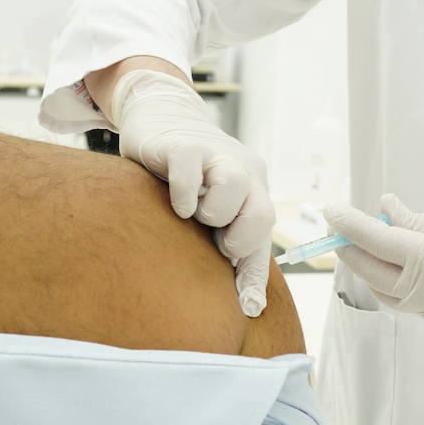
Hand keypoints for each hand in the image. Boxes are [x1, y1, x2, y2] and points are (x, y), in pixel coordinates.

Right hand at [111, 69, 274, 316]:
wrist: (159, 117)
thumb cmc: (186, 174)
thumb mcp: (210, 209)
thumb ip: (229, 246)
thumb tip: (248, 307)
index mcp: (255, 190)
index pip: (264, 237)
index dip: (255, 275)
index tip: (248, 307)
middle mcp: (244, 171)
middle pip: (263, 214)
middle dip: (236, 237)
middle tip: (210, 235)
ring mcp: (216, 154)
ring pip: (234, 188)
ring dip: (210, 212)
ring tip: (190, 212)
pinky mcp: (184, 144)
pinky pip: (190, 172)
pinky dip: (182, 194)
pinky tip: (174, 200)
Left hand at [323, 194, 423, 324]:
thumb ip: (411, 220)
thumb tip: (381, 209)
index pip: (376, 240)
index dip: (348, 224)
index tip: (329, 211)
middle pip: (370, 270)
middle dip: (350, 248)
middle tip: (338, 226)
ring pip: (381, 290)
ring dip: (367, 267)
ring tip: (364, 241)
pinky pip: (400, 300)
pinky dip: (387, 280)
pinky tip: (389, 262)